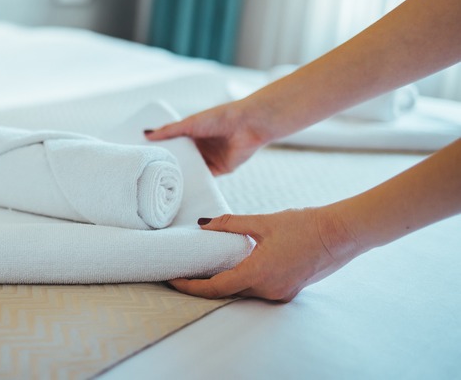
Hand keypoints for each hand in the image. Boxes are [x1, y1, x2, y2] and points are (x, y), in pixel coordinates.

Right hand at [144, 101, 268, 175]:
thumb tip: (146, 134)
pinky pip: (205, 178)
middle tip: (150, 175)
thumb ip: (169, 130)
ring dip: (182, 176)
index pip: (174, 144)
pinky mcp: (220, 169)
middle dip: (170, 166)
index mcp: (193, 133)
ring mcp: (210, 158)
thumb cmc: (219, 118)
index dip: (162, 150)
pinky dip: (196, 183)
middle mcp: (201, 146)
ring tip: (162, 186)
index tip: (146, 158)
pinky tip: (183, 189)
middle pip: (182, 159)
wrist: (247, 125)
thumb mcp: (190, 123)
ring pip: (192, 170)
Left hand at [171, 208, 360, 301]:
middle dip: (204, 283)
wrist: (342, 233)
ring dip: (225, 280)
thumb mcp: (263, 221)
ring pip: (243, 290)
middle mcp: (268, 290)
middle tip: (184, 269)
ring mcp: (280, 293)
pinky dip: (243, 278)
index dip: (191, 287)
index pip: (215, 288)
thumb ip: (231, 224)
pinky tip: (235, 264)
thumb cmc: (305, 225)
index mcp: (258, 274)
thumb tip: (203, 224)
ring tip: (204, 265)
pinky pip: (258, 288)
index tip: (173, 280)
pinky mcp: (288, 290)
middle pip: (227, 291)